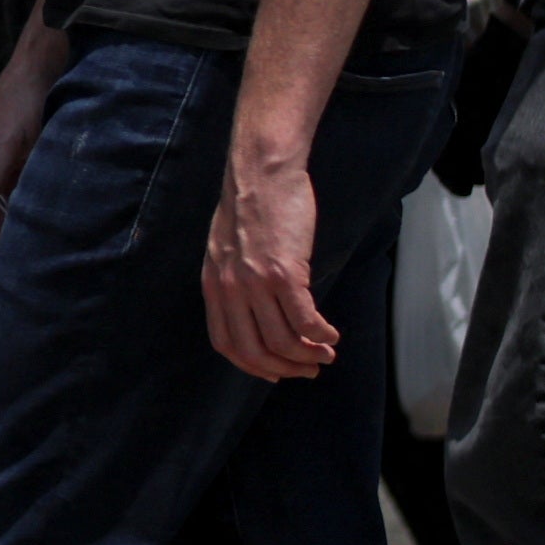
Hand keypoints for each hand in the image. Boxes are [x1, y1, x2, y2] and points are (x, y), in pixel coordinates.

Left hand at [199, 138, 340, 380]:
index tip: (276, 372)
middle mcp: (229, 289)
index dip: (253, 365)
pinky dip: (321, 334)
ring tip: (327, 353)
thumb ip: (233, 280)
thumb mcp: (226, 249)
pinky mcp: (284, 272)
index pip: (227, 343)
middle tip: (310, 369)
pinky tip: (331, 335)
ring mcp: (255, 282)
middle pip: (255, 350)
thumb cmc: (251, 206)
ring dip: (309, 354)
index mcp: (212, 285)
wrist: (261, 172)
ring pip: (283, 340)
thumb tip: (254, 309)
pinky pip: (305, 319)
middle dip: (285, 368)